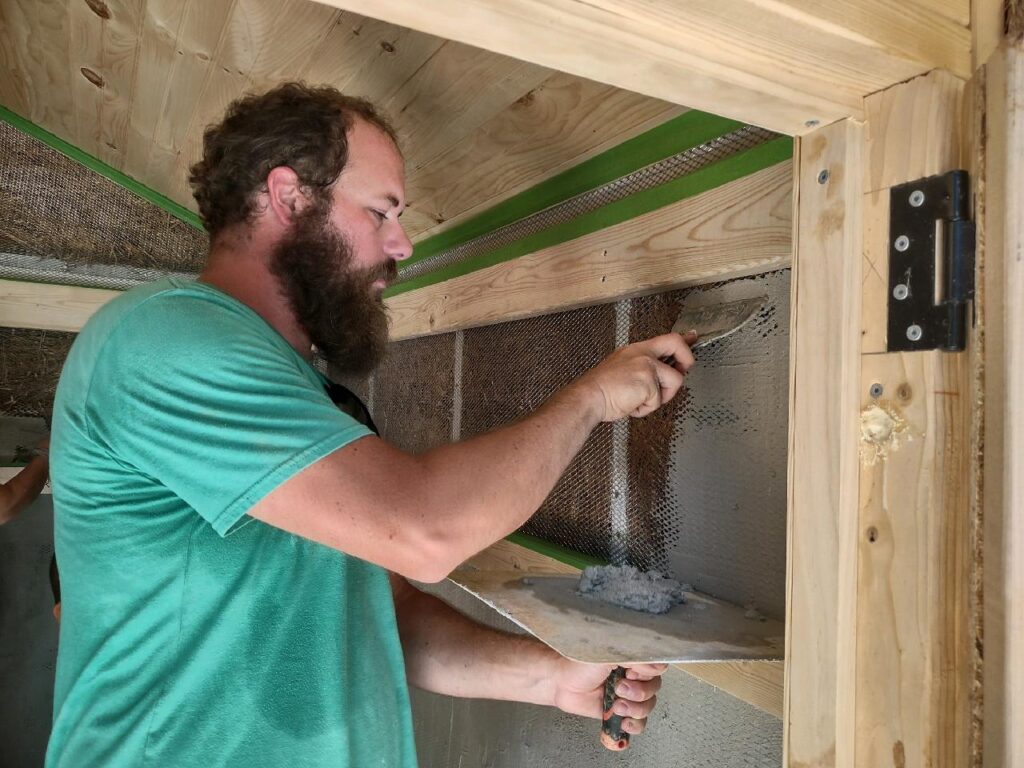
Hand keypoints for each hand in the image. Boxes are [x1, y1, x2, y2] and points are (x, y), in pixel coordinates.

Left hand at [550, 658, 666, 736]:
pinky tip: (623, 721)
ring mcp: (628, 695)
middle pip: (655, 688)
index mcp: (633, 658)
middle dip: (639, 692)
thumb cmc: (580, 664)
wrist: (561, 683)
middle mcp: (634, 676)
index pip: (658, 666)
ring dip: (635, 709)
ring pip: (648, 706)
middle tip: (619, 687)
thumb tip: (656, 664)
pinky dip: (634, 725)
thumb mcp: (608, 654)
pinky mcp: (621, 713)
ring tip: (616, 705)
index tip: (631, 672)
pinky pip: (639, 723)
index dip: (648, 673)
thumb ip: (633, 657)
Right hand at [575, 332, 695, 421]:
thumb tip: (658, 374)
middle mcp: (643, 354)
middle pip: (676, 344)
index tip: (693, 336)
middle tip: (683, 370)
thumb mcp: (623, 369)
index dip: (683, 339)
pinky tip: (631, 405)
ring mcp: (646, 366)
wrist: (588, 397)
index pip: (665, 338)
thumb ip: (642, 367)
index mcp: (636, 350)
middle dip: (686, 359)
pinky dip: (645, 408)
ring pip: (674, 381)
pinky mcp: (648, 381)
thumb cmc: (601, 389)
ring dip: (660, 397)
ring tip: (639, 400)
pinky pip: (658, 400)